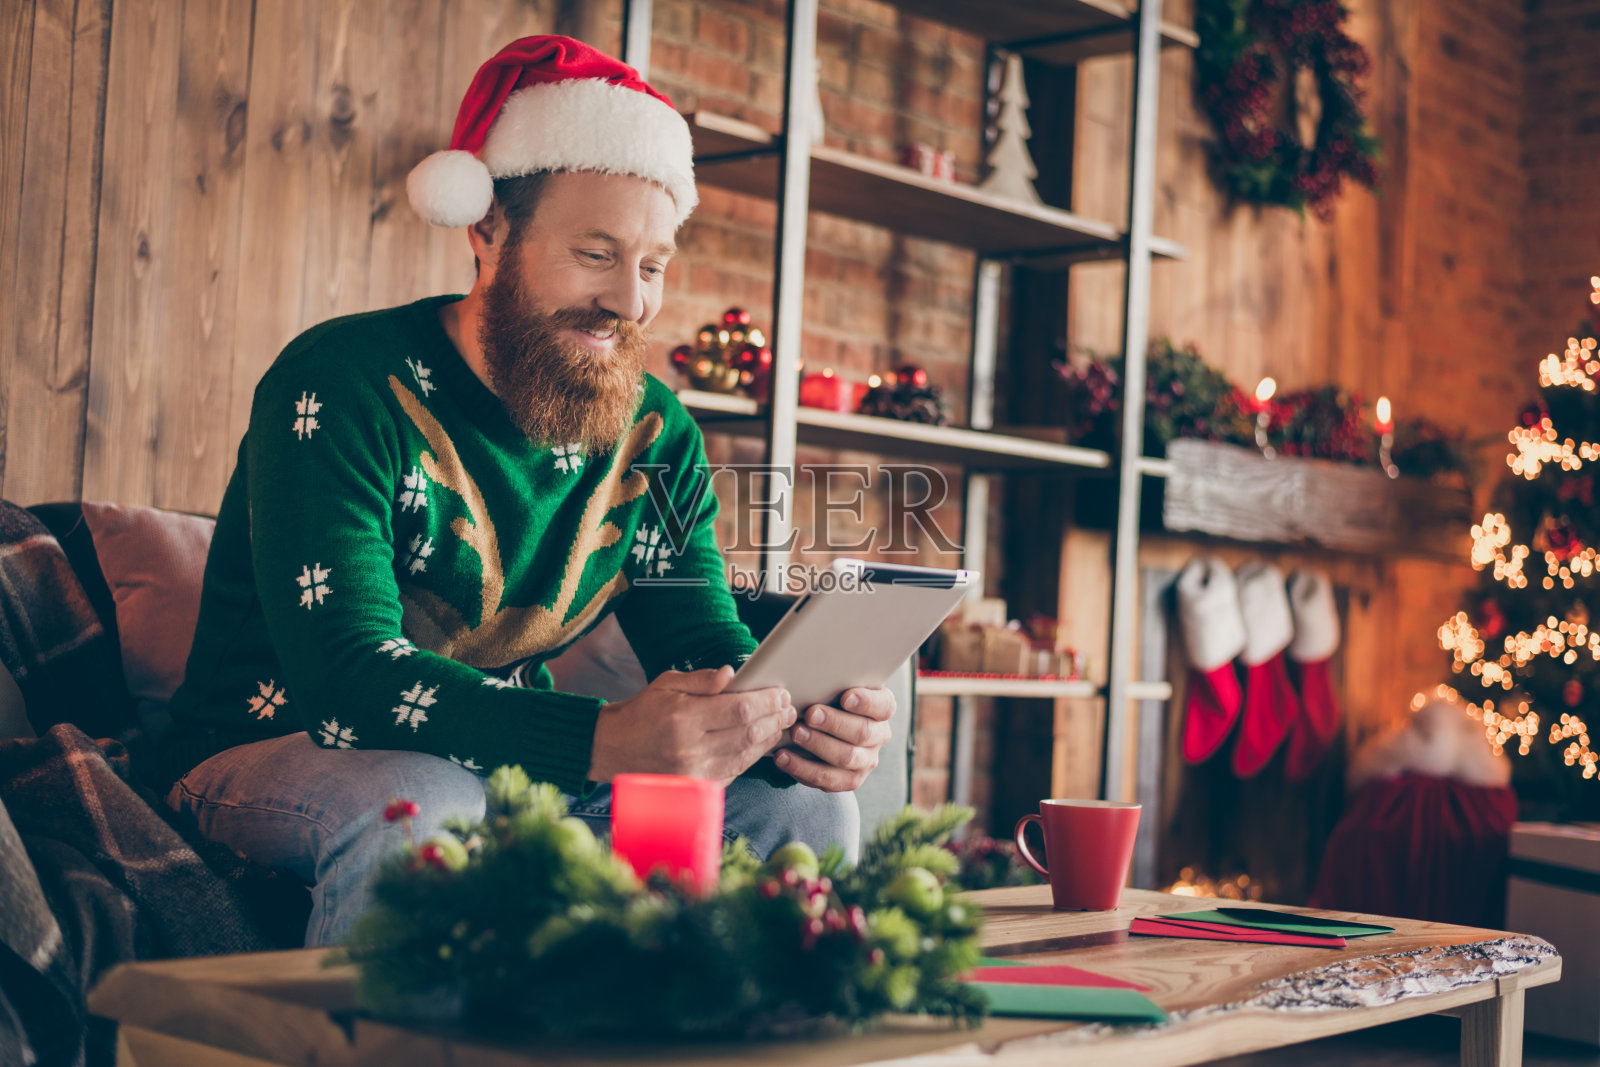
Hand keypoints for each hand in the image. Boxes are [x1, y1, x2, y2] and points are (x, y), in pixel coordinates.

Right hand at [588, 665, 796, 782]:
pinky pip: (735, 770)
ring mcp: (695, 772)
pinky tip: (763, 742)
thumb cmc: (642, 711)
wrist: (614, 748)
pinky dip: (753, 755)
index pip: (739, 710)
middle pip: (748, 734)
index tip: (781, 693)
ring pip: (746, 755)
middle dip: (774, 719)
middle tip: (789, 708)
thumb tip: (732, 674)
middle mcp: (691, 749)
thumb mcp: (666, 684)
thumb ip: (702, 680)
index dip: (766, 701)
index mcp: (684, 719)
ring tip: (781, 723)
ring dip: (769, 739)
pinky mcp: (697, 785)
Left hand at [774, 687, 894, 791]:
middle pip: (863, 733)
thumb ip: (831, 680)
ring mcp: (867, 760)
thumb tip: (808, 666)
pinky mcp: (850, 780)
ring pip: (847, 758)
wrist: (821, 726)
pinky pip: (829, 780)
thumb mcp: (835, 686)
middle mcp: (879, 735)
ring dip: (818, 746)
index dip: (866, 703)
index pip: (884, 706)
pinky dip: (803, 769)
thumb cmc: (828, 697)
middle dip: (834, 724)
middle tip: (810, 715)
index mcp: (882, 708)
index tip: (846, 697)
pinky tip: (784, 757)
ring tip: (795, 734)